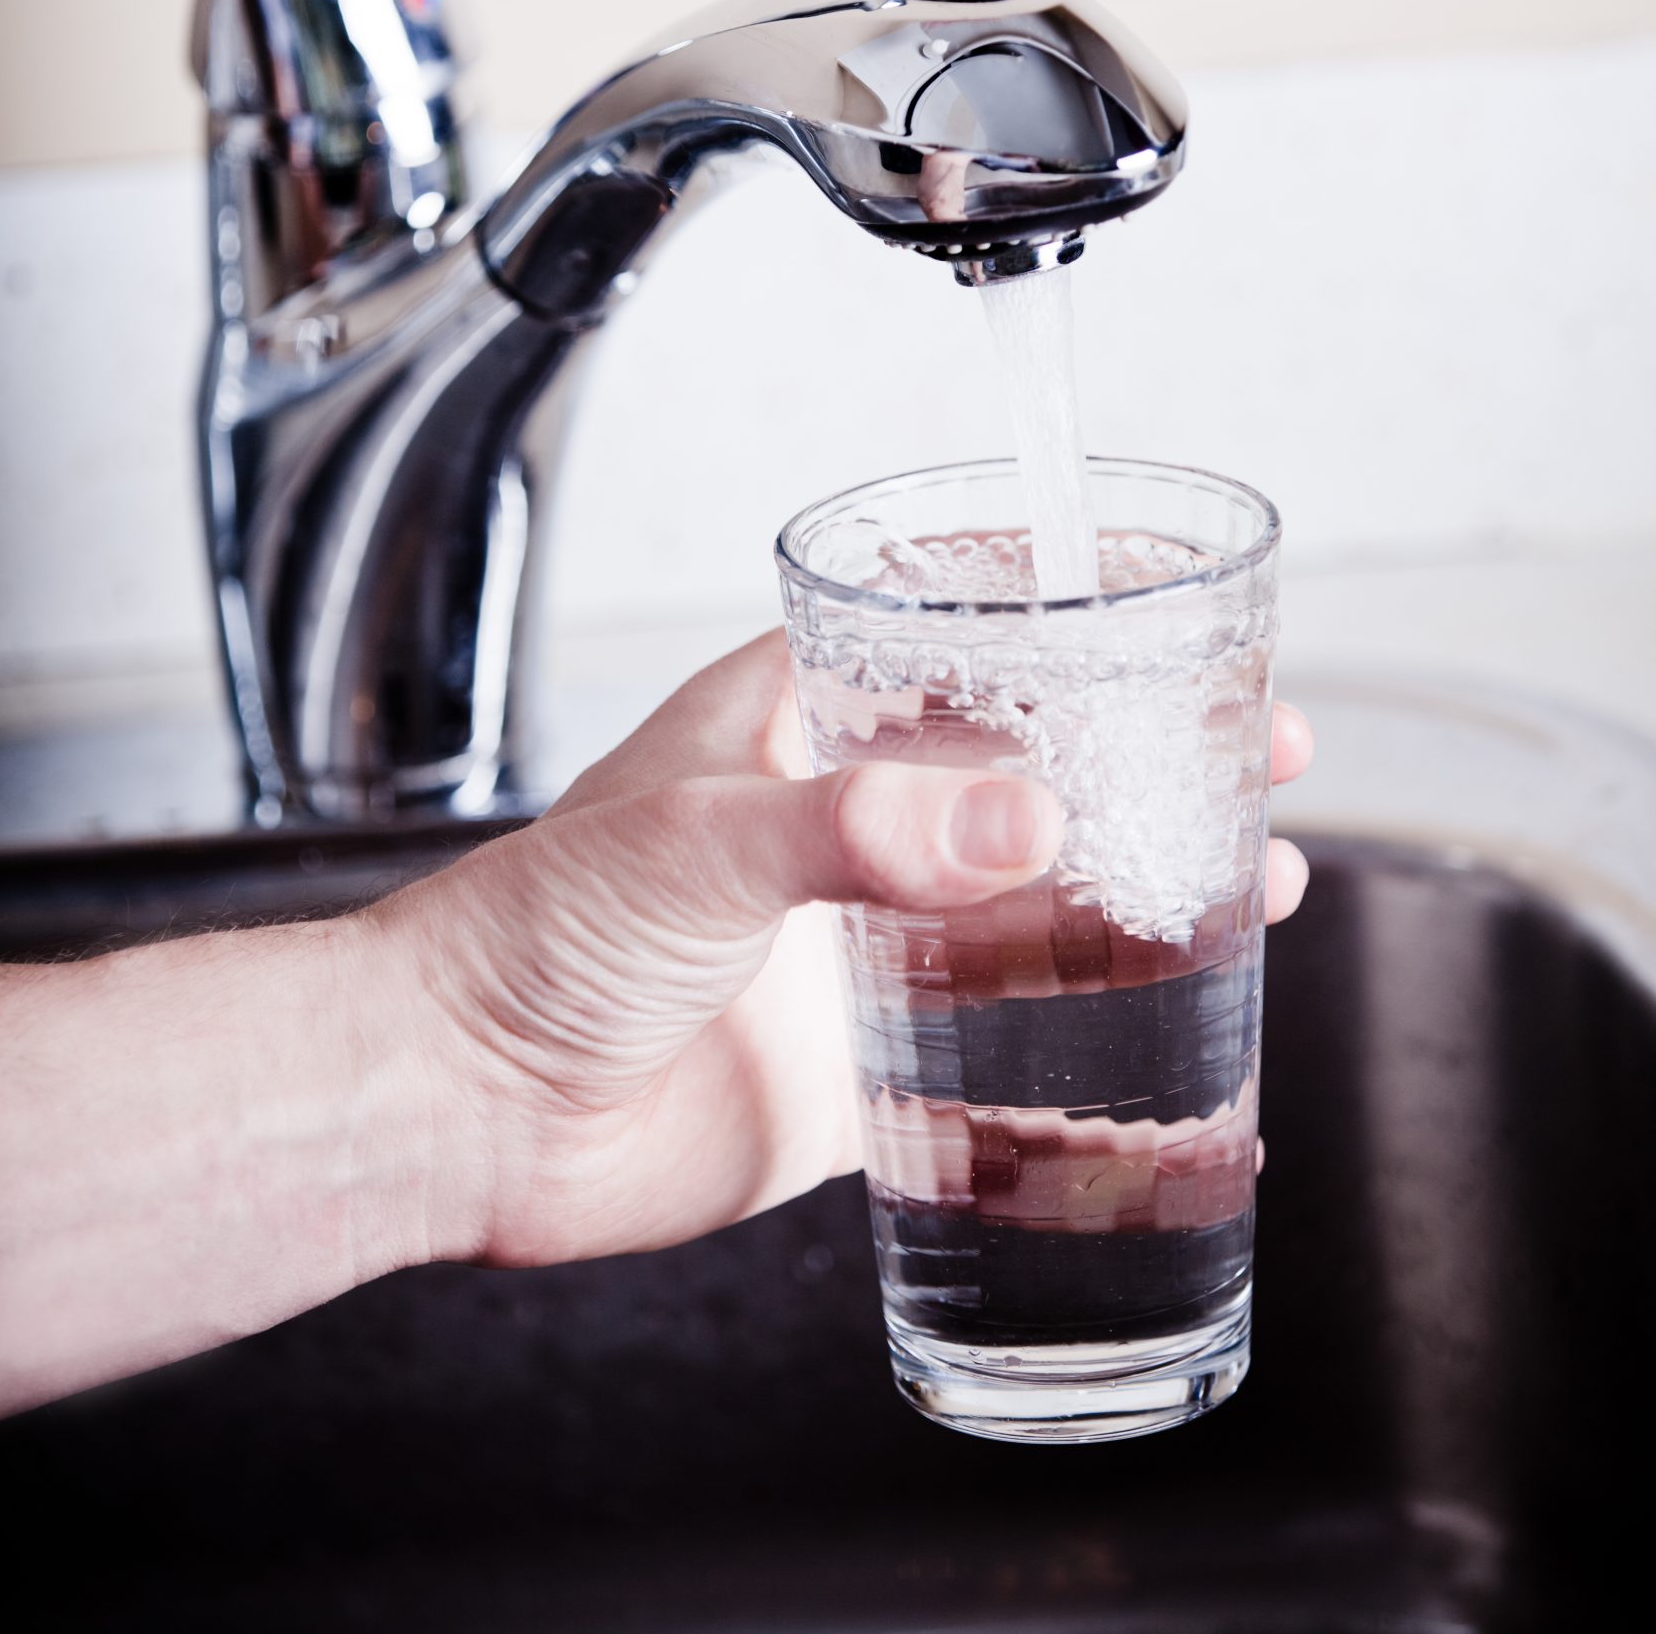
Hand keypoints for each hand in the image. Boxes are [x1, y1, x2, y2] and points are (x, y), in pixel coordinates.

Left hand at [385, 632, 1314, 1272]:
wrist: (462, 1110)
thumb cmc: (528, 935)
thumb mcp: (698, 846)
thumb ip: (859, 833)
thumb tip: (1026, 820)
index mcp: (796, 723)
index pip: (957, 639)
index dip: (1073, 625)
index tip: (1178, 617)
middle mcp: (845, 822)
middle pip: (1031, 771)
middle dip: (1148, 758)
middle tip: (1265, 748)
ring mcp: (863, 941)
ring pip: (1040, 901)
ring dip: (1147, 886)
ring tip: (1264, 873)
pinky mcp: (868, 1059)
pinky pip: (1007, 1045)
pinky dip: (1098, 1038)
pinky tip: (1180, 1033)